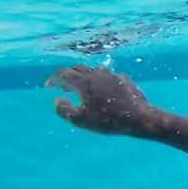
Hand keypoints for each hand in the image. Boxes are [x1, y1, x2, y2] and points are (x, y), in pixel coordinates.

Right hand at [47, 65, 161, 136]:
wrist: (139, 118)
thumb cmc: (108, 120)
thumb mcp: (80, 120)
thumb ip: (64, 110)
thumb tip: (57, 100)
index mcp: (83, 81)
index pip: (63, 74)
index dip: (54, 79)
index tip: (49, 85)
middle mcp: (97, 74)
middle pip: (78, 68)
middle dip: (68, 75)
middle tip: (64, 85)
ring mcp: (112, 75)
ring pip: (94, 69)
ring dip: (85, 75)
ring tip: (82, 86)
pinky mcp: (124, 79)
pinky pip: (109, 75)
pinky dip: (100, 79)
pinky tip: (102, 88)